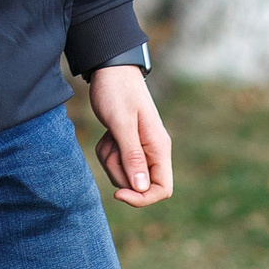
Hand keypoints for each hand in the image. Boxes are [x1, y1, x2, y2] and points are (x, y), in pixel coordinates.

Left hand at [89, 65, 173, 207]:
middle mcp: (153, 151)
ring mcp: (141, 148)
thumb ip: (132, 156)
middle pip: (137, 185)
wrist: (110, 69)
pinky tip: (107, 133)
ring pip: (123, 174)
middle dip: (118, 171)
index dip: (141, 198)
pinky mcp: (128, 145)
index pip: (162, 190)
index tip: (118, 193)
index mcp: (159, 148)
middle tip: (110, 145)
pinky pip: (115, 162)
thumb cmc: (117, 92)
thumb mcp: (122, 124)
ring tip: (108, 135)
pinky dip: (106, 151)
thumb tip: (141, 189)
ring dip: (110, 159)